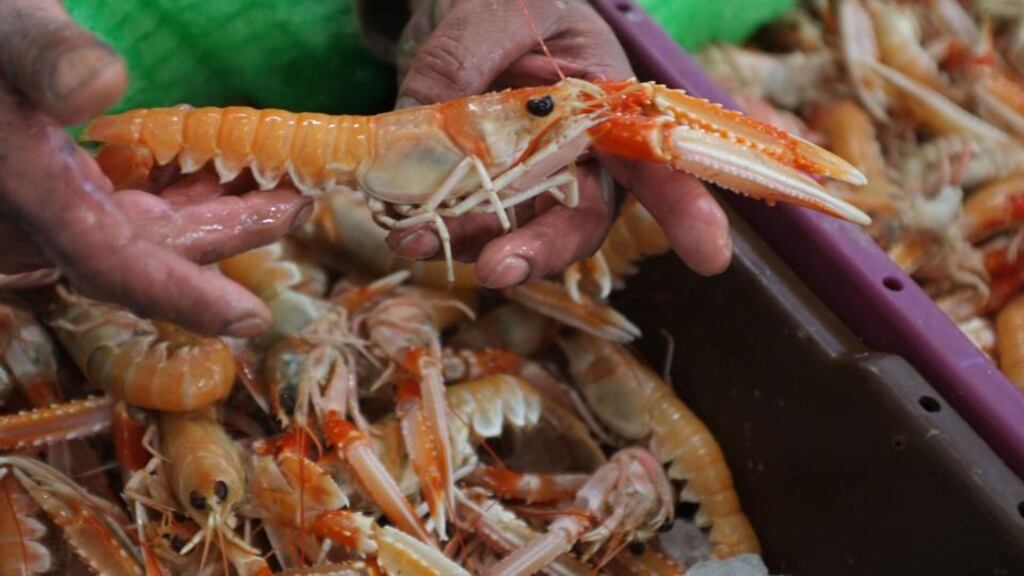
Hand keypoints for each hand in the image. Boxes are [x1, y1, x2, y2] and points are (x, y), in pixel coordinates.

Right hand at [0, 0, 311, 335]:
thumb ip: (40, 54)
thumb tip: (101, 84)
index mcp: (24, 192)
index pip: (110, 264)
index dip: (184, 297)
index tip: (252, 318)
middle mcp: (36, 223)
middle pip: (151, 251)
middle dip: (232, 231)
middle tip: (298, 201)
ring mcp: (48, 214)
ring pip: (144, 233)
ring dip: (214, 211)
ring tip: (278, 183)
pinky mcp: (56, 197)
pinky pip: (128, 212)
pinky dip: (179, 194)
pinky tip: (217, 167)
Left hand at [387, 0, 731, 287]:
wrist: (473, 10)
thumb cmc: (511, 2)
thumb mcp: (492, 10)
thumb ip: (462, 61)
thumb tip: (418, 127)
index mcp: (609, 107)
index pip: (657, 165)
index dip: (686, 212)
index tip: (711, 256)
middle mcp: (579, 156)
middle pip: (579, 221)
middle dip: (541, 251)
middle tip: (497, 270)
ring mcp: (531, 178)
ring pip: (517, 231)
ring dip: (471, 244)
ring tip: (414, 238)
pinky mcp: (486, 189)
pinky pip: (471, 221)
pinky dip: (439, 229)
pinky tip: (404, 226)